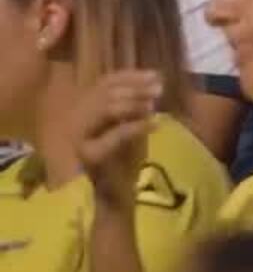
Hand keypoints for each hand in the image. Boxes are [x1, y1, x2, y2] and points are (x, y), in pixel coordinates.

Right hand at [75, 70, 162, 210]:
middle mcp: (74, 121)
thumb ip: (136, 105)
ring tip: (153, 107)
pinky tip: (155, 125)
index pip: (104, 83)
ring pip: (103, 110)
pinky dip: (136, 127)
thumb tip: (153, 82)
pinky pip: (113, 135)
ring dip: (133, 104)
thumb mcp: (132, 125)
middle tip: (158, 89)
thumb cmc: (124, 161)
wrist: (116, 196)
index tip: (155, 74)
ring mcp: (78, 139)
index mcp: (84, 111)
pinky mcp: (88, 155)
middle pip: (102, 93)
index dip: (130, 76)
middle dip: (134, 88)